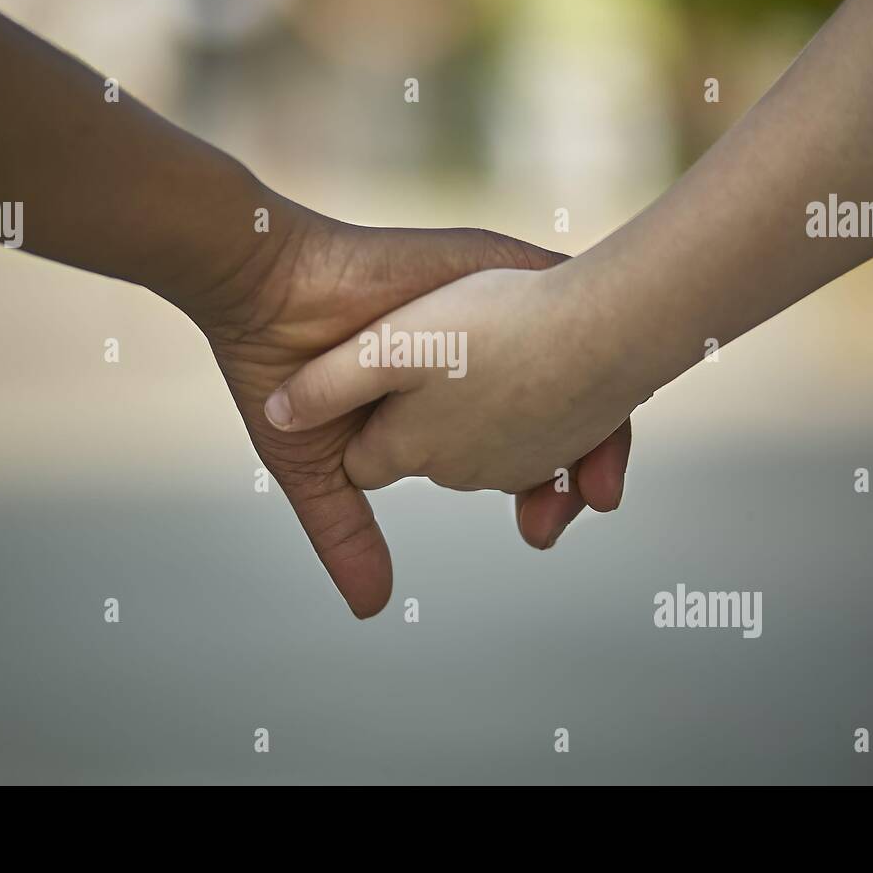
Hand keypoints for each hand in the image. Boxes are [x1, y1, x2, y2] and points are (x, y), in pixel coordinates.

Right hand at [156, 200, 630, 617]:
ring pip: (581, 356)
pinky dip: (601, 324)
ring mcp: (489, 307)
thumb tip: (372, 608)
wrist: (265, 292)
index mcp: (449, 402)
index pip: (528, 451)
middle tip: (587, 499)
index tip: (548, 526)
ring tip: (597, 461)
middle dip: (586, 457)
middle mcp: (479, 355)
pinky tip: (607, 374)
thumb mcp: (318, 469)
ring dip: (606, 408)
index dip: (552, 489)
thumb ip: (347, 533)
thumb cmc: (284, 380)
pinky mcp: (489, 264)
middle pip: (569, 410)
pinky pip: (565, 288)